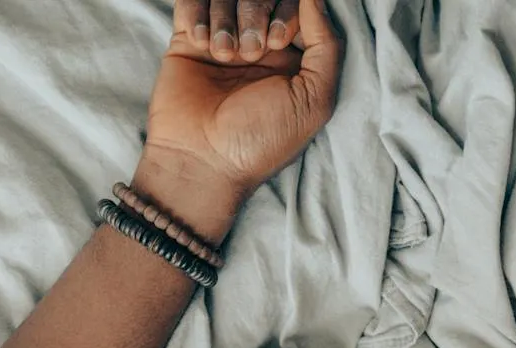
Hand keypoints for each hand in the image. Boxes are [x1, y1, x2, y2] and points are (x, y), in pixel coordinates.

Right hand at [140, 0, 341, 234]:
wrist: (202, 162)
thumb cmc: (260, 141)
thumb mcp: (313, 102)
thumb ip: (328, 46)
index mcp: (291, 56)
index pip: (295, 3)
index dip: (287, 10)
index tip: (278, 43)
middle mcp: (258, 43)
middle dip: (256, 11)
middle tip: (250, 53)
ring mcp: (222, 38)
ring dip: (225, 18)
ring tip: (223, 55)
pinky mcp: (188, 39)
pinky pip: (192, 0)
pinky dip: (198, 14)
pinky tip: (201, 44)